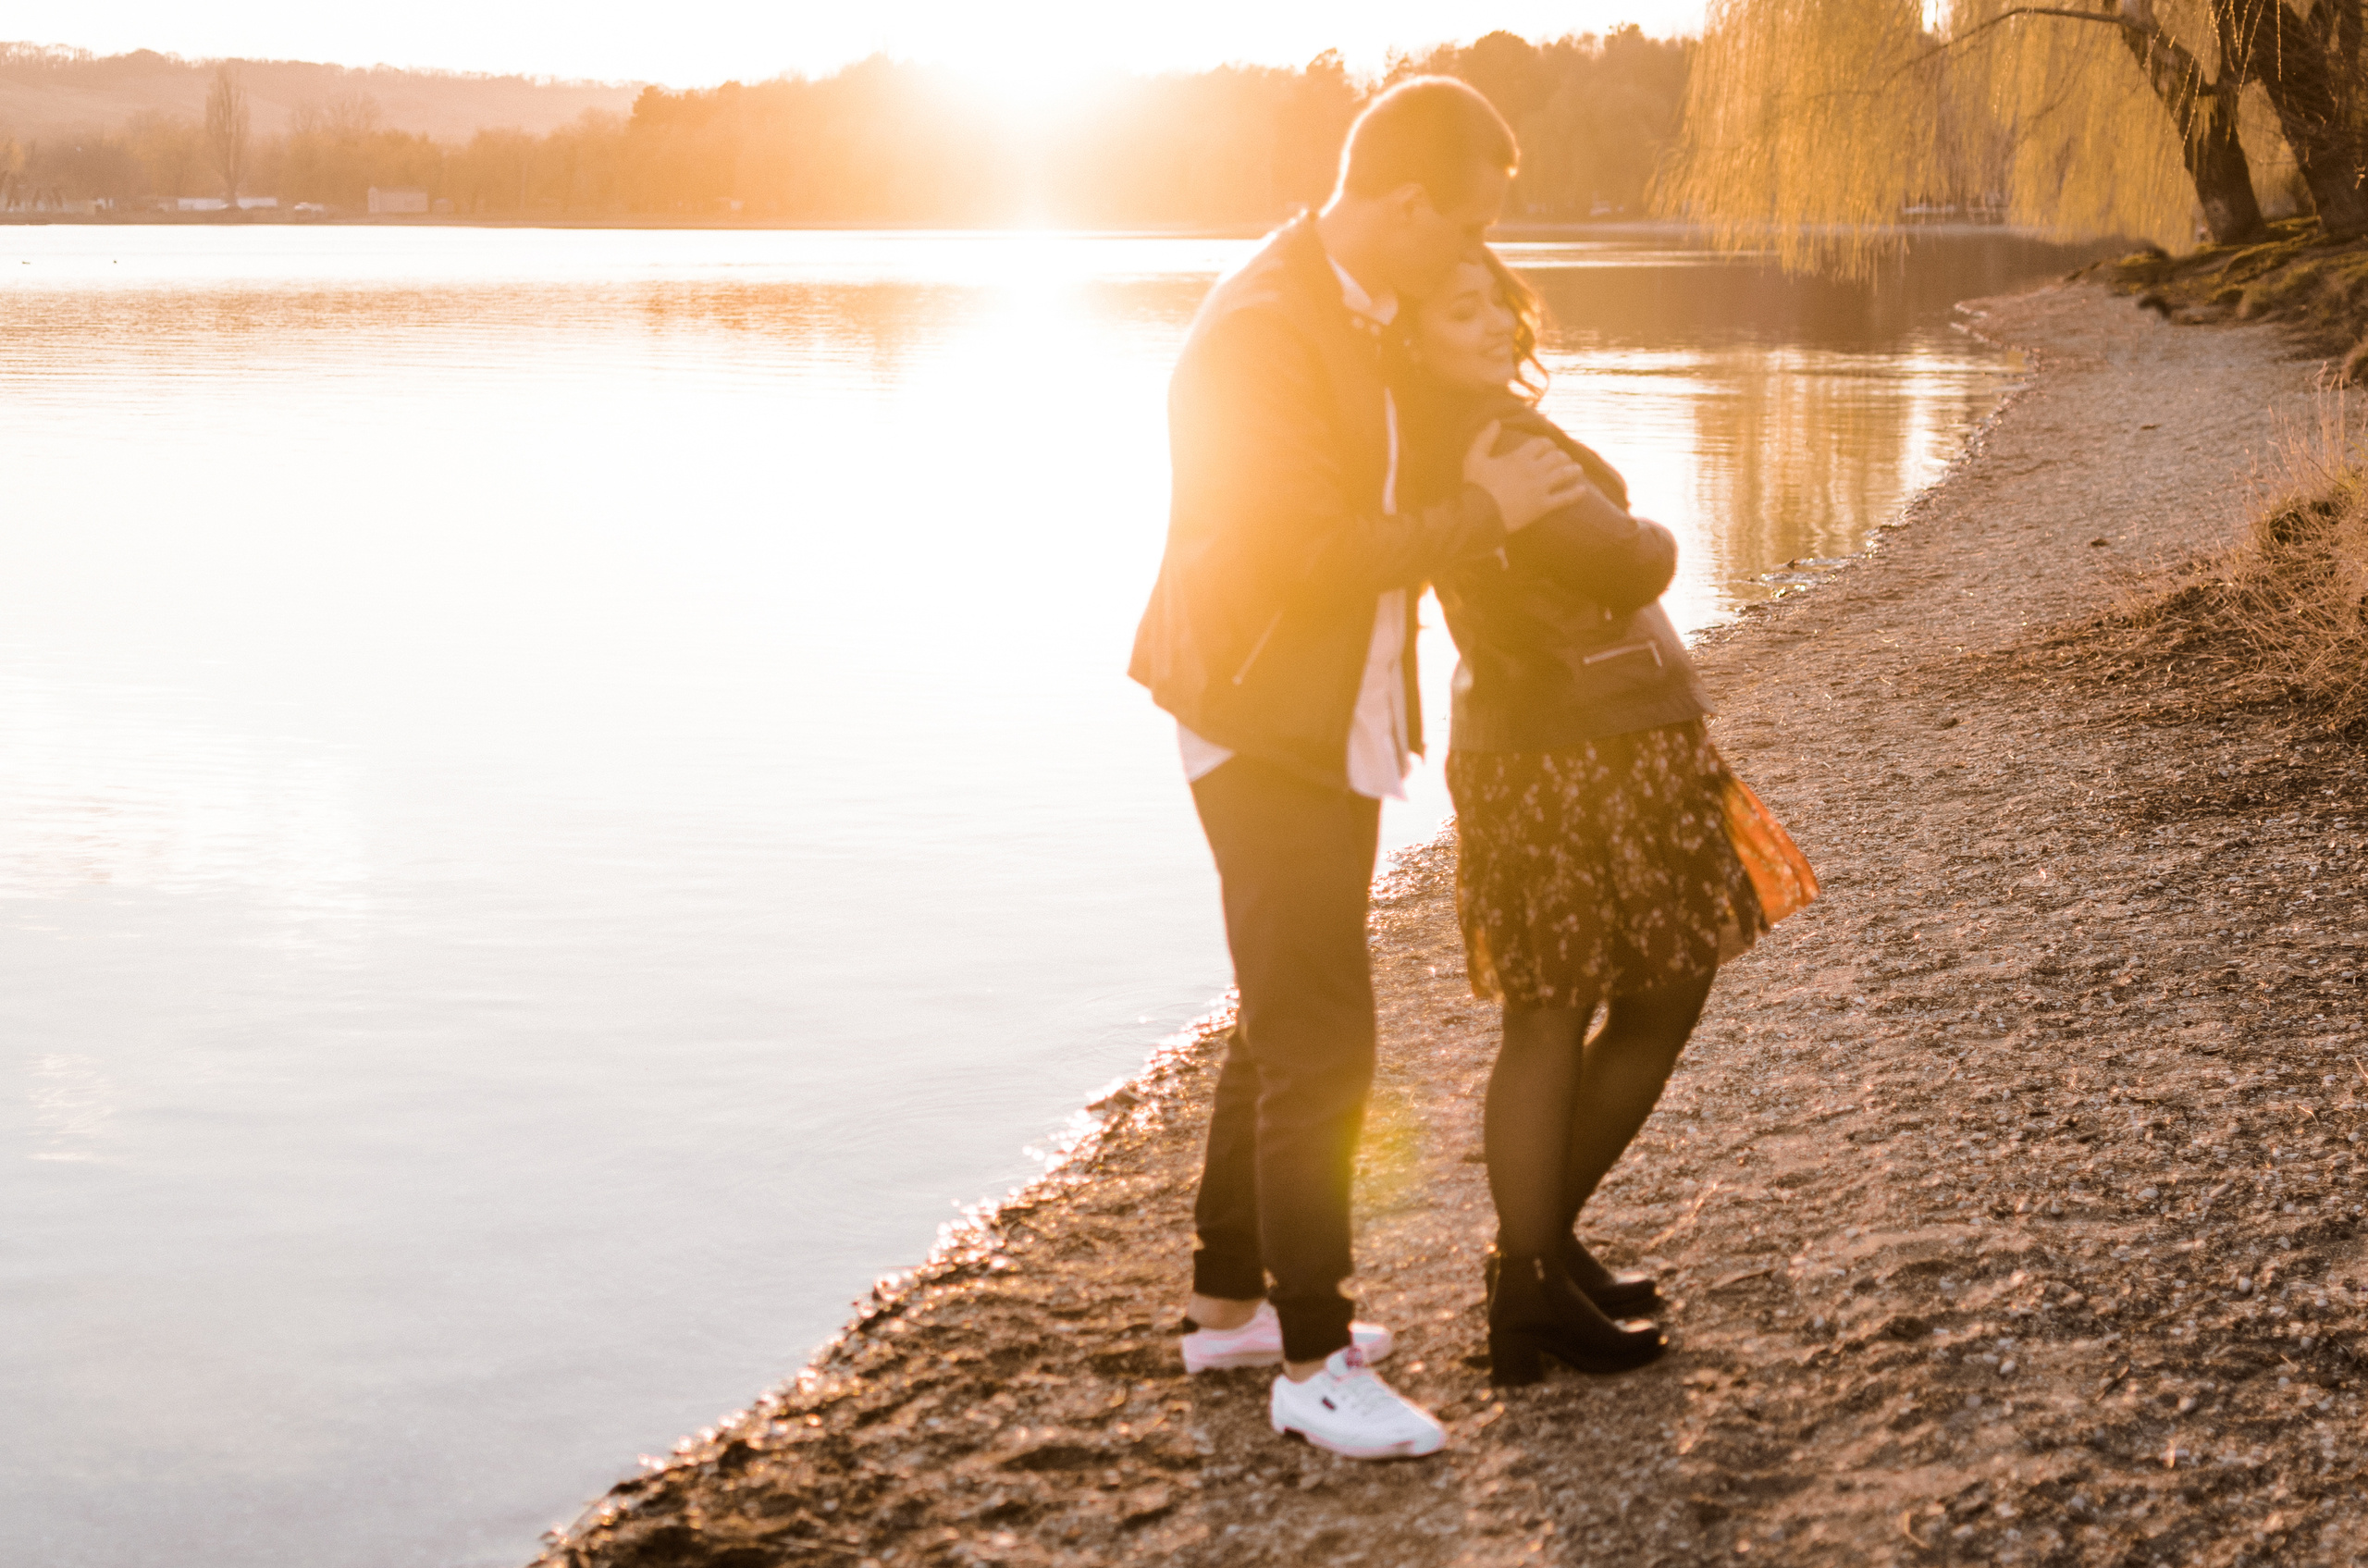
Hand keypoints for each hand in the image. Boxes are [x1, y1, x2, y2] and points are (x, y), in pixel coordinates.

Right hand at [1463, 422, 1589, 532]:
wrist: (1480, 515)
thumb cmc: (1476, 486)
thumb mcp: (1474, 458)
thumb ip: (1485, 438)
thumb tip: (1495, 421)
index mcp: (1519, 457)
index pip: (1542, 443)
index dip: (1548, 443)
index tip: (1549, 446)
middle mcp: (1534, 470)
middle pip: (1557, 457)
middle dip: (1562, 456)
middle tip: (1564, 459)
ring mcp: (1541, 488)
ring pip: (1564, 474)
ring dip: (1573, 470)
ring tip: (1578, 470)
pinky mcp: (1543, 506)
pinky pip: (1564, 498)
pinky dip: (1575, 493)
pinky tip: (1583, 490)